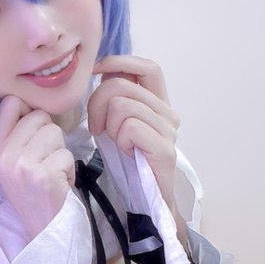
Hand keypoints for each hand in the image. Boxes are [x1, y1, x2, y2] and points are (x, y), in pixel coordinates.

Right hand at [0, 95, 75, 239]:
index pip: (10, 103)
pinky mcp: (43, 175)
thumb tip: (34, 105)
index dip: (29, 111)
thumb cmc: (35, 195)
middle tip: (46, 161)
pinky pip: (66, 154)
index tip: (36, 131)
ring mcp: (22, 165)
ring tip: (53, 173)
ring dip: (61, 153)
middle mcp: (5, 155)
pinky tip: (60, 184)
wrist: (44, 231)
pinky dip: (69, 170)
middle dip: (50, 136)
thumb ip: (19, 136)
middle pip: (39, 116)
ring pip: (55, 132)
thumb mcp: (15, 165)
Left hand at [87, 55, 179, 211]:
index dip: (119, 62)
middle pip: (122, 85)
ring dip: (109, 126)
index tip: (96, 72)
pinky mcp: (164, 149)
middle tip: (96, 128)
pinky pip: (131, 127)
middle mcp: (168, 113)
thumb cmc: (128, 164)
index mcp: (158, 104)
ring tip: (115, 143)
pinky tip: (126, 153)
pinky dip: (120, 140)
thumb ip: (115, 98)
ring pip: (122, 106)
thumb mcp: (116, 124)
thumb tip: (104, 72)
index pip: (146, 67)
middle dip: (97, 104)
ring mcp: (169, 131)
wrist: (146, 201)